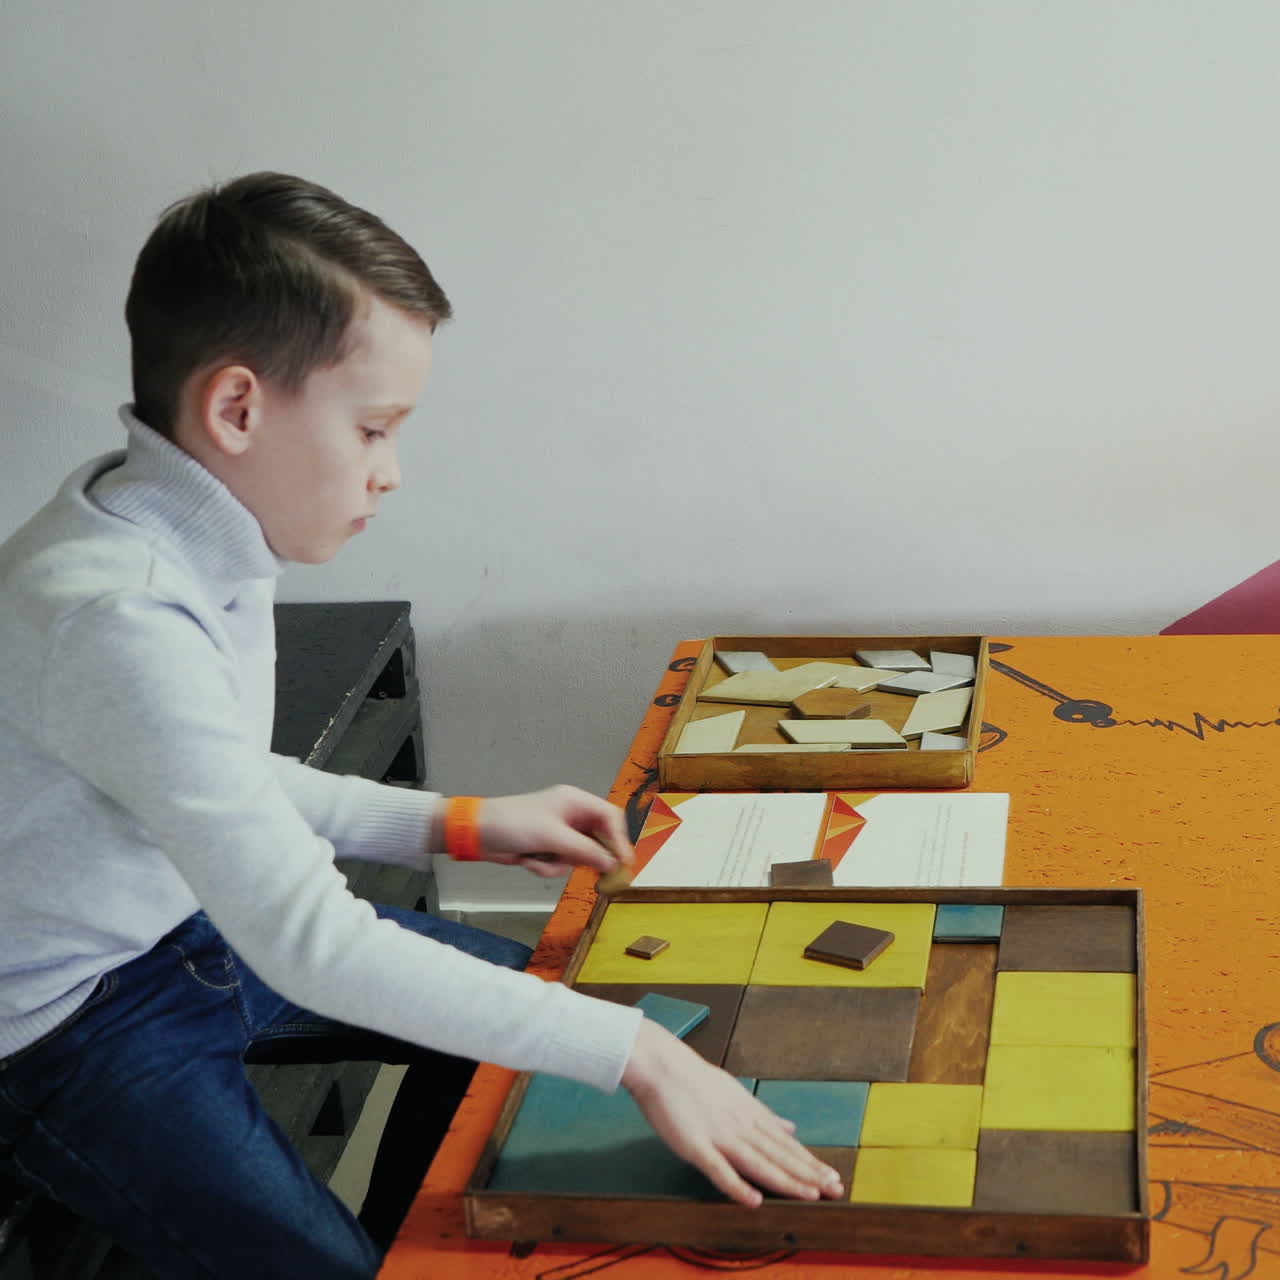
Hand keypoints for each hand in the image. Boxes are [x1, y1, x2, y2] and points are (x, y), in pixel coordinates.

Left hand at [473, 785, 631, 878]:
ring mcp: (559, 833)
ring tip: (539, 860)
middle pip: (598, 840)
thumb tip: (613, 864)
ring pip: (579, 857)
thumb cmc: (514, 824)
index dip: (620, 839)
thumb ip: (586, 851)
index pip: (610, 818)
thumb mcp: (553, 837)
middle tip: (600, 878)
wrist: (478, 833)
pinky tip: (528, 861)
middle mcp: (571, 816)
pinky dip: (547, 867)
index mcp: (575, 802)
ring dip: (560, 864)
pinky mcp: (547, 848)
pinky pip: (561, 863)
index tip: (625, 862)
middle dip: (589, 858)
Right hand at [622, 1019, 844, 1205]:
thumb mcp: (736, 1092)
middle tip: (836, 1189)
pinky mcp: (696, 1145)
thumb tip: (790, 1126)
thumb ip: (763, 1114)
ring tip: (810, 1195)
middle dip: (809, 1173)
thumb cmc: (694, 1079)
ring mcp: (719, 1135)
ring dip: (785, 1180)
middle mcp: (740, 1125)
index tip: (833, 1176)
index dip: (810, 1161)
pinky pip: (719, 1170)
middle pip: (779, 1153)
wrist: (661, 1065)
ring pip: (758, 1162)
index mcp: (750, 1113)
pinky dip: (736, 1186)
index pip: (785, 1142)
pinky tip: (753, 1201)